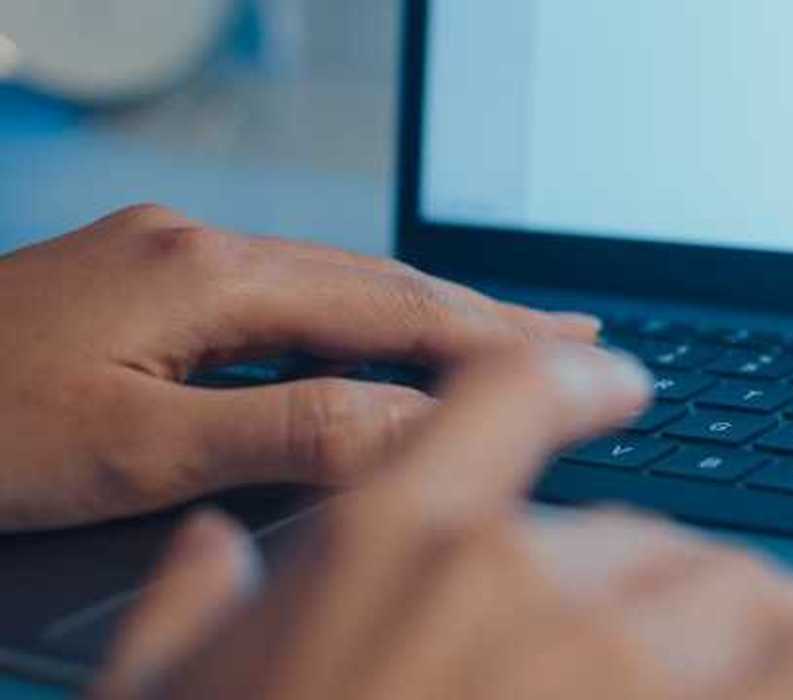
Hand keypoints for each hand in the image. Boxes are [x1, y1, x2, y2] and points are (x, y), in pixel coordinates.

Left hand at [0, 205, 598, 529]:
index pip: (391, 305)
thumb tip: (417, 425)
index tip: (577, 349)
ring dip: (420, 313)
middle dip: (477, 312)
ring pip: (331, 284)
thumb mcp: (137, 449)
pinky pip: (282, 294)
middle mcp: (197, 244)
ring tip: (496, 337)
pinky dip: (352, 319)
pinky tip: (375, 340)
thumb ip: (288, 430)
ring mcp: (167, 254)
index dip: (494, 334)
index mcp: (207, 275)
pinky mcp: (144, 277)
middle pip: (373, 279)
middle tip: (567, 334)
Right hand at [92, 344, 792, 699]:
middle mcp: (523, 585)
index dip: (568, 387)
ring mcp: (632, 666)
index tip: (611, 384)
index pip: (509, 403)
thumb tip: (203, 555)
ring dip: (752, 623)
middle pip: (646, 537)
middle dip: (645, 596)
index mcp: (390, 549)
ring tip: (742, 660)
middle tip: (603, 678)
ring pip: (746, 588)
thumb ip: (187, 618)